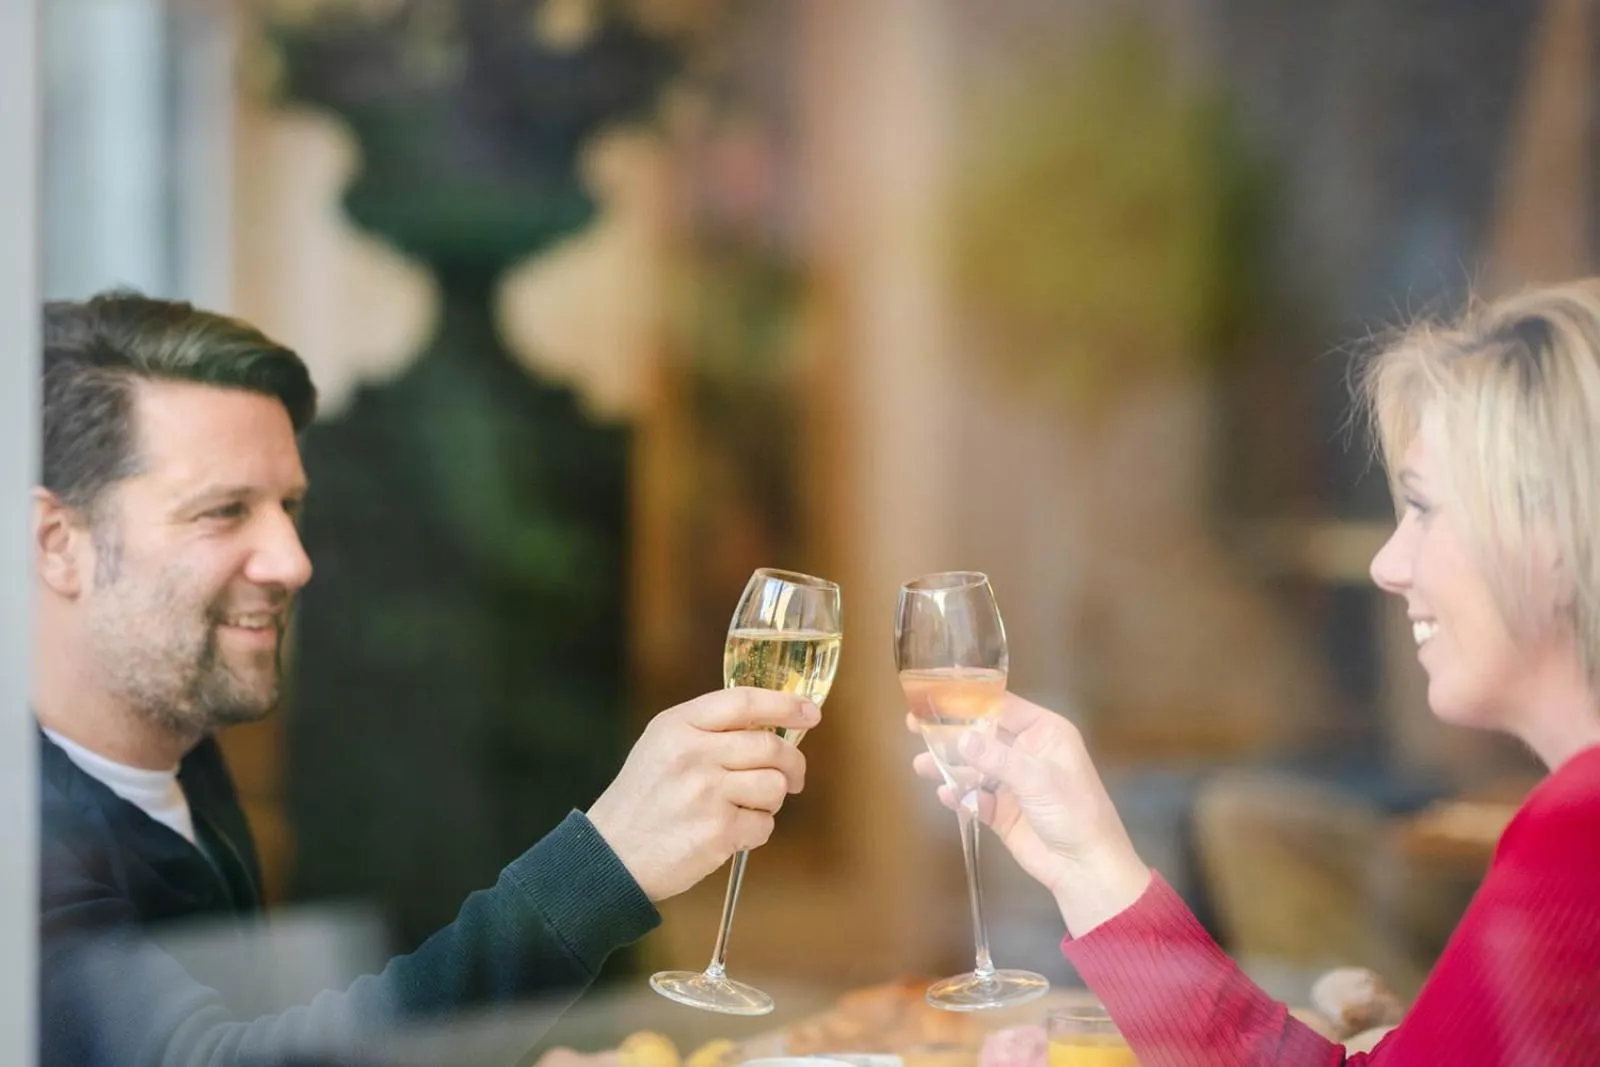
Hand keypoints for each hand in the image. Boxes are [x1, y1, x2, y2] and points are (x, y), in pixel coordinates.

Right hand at [589, 688, 818, 901]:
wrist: (611, 856)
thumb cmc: (643, 801)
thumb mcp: (662, 746)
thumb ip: (708, 730)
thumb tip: (772, 725)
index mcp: (677, 725)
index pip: (744, 701)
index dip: (785, 704)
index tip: (810, 712)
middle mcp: (692, 753)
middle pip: (770, 746)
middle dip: (792, 764)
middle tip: (793, 777)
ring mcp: (705, 792)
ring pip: (775, 786)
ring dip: (771, 801)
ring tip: (746, 808)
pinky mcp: (717, 831)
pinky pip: (765, 825)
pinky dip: (756, 831)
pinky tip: (730, 833)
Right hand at [909, 692, 1149, 934]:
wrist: (1085, 867)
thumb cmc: (1074, 812)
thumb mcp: (1038, 779)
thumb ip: (997, 759)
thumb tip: (960, 738)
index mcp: (1044, 733)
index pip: (1001, 707)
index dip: (968, 701)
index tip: (934, 696)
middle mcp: (1026, 752)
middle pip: (981, 735)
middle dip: (950, 732)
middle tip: (915, 724)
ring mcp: (1012, 782)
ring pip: (973, 767)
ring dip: (948, 766)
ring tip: (921, 765)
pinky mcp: (1001, 810)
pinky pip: (974, 796)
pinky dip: (959, 795)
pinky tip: (946, 795)